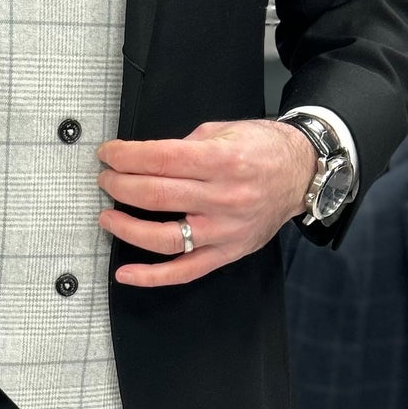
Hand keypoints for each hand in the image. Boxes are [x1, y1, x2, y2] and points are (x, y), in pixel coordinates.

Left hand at [96, 119, 317, 286]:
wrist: (302, 174)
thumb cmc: (263, 149)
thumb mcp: (224, 131)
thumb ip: (185, 146)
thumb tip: (144, 159)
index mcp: (223, 160)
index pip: (161, 159)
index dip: (126, 157)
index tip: (107, 154)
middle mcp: (224, 197)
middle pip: (157, 195)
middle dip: (120, 185)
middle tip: (105, 179)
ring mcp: (225, 230)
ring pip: (165, 237)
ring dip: (127, 228)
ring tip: (107, 217)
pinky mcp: (228, 252)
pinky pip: (186, 271)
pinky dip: (152, 277)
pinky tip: (126, 274)